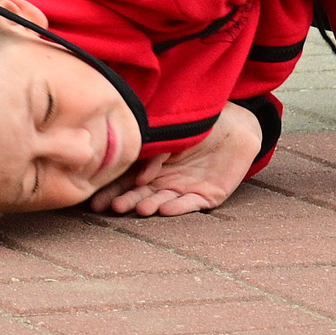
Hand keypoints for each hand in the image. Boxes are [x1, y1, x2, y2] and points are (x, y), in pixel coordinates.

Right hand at [93, 102, 262, 216]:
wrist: (239, 126)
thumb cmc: (202, 125)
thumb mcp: (173, 132)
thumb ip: (157, 151)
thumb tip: (141, 176)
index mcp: (153, 165)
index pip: (128, 179)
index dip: (113, 189)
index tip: (96, 200)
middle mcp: (166, 180)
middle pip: (142, 194)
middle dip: (128, 201)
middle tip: (114, 208)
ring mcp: (185, 189)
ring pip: (163, 201)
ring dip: (151, 205)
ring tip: (141, 209)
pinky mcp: (207, 197)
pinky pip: (191, 204)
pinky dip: (178, 207)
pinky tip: (165, 209)